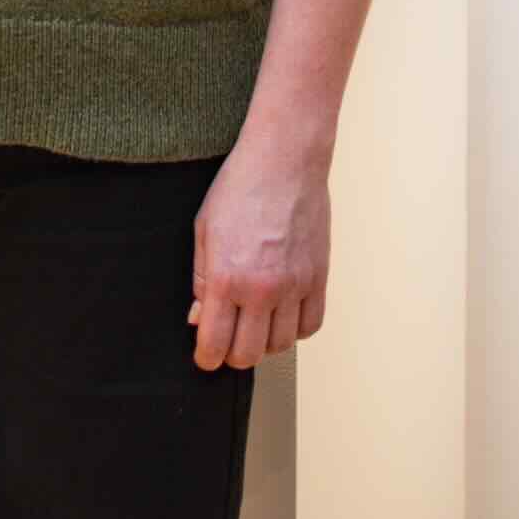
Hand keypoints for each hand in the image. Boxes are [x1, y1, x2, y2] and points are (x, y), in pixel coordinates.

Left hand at [187, 133, 329, 369]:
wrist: (284, 159)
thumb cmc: (240, 187)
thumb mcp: (204, 230)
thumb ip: (201, 280)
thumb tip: (199, 319)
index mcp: (228, 277)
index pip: (216, 344)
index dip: (206, 358)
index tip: (204, 357)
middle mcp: (263, 288)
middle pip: (249, 354)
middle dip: (233, 354)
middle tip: (227, 340)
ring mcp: (295, 285)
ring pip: (281, 346)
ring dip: (265, 342)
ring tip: (255, 323)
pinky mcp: (319, 278)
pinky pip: (310, 326)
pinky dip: (296, 329)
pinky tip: (283, 314)